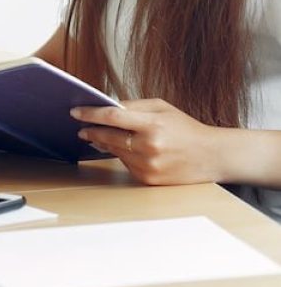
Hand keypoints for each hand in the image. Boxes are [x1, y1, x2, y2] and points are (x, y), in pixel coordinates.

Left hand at [70, 98, 219, 184]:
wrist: (210, 156)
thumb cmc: (186, 128)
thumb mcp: (162, 108)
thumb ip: (134, 107)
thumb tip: (108, 107)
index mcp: (152, 124)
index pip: (112, 117)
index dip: (91, 114)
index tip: (76, 111)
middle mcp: (149, 147)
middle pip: (109, 137)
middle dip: (91, 131)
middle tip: (81, 127)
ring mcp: (148, 165)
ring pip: (115, 152)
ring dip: (104, 143)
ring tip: (97, 136)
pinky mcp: (148, 179)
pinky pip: (125, 164)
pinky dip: (121, 155)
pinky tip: (125, 148)